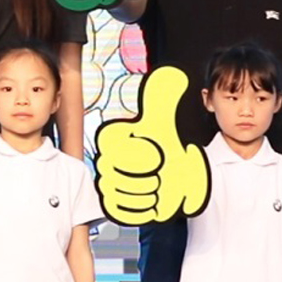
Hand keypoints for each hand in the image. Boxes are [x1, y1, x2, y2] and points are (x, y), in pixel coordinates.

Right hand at [94, 66, 209, 225]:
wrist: (176, 172)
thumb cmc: (168, 144)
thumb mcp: (165, 120)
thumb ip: (163, 97)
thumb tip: (171, 72)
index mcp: (112, 139)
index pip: (113, 147)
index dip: (138, 153)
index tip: (160, 154)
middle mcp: (105, 160)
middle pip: (115, 174)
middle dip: (146, 176)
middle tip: (164, 172)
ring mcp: (108, 183)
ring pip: (119, 193)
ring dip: (147, 193)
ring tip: (162, 187)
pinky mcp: (115, 204)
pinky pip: (120, 209)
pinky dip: (141, 209)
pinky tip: (155, 201)